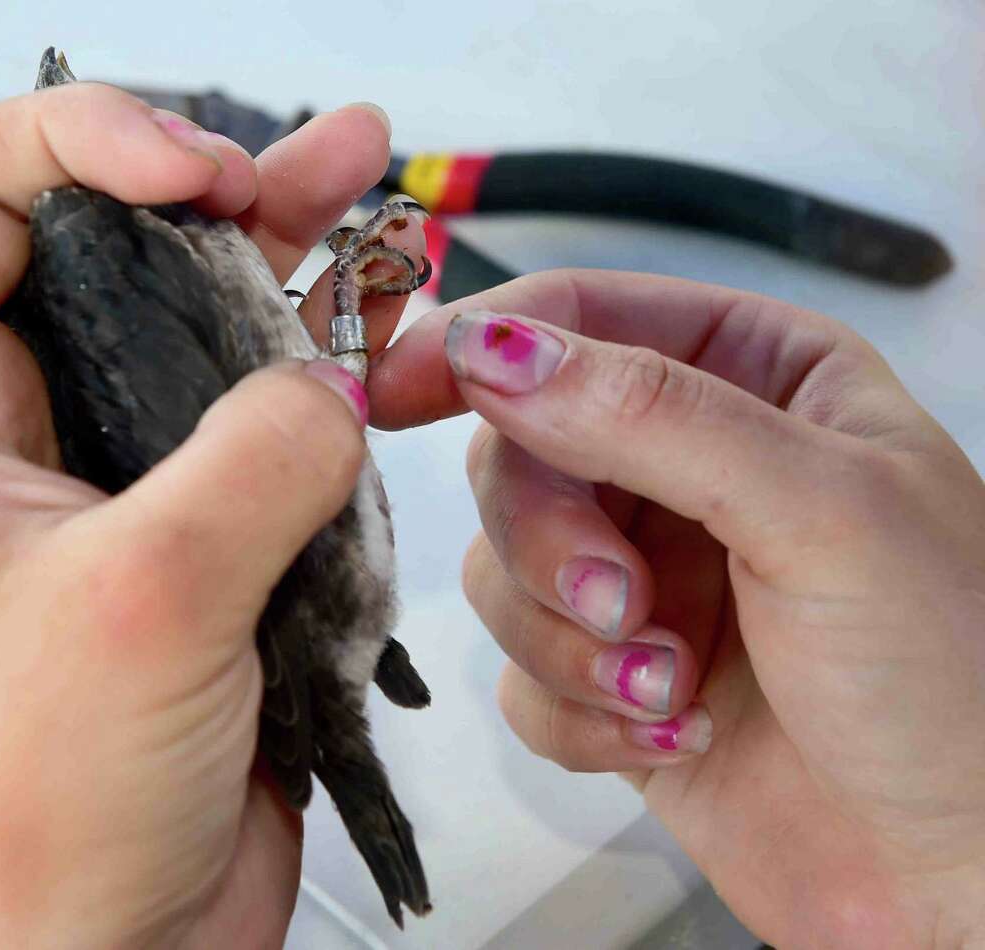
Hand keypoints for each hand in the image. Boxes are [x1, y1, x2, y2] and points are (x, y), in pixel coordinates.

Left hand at [0, 82, 422, 947]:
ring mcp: (127, 486)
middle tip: (321, 158)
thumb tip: (330, 384)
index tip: (194, 172)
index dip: (83, 142)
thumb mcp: (144, 603)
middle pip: (115, 249)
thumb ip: (255, 458)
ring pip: (206, 332)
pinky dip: (332, 376)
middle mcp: (32, 437)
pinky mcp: (207, 541)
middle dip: (222, 187)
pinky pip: (271, 428)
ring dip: (292, 265)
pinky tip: (385, 334)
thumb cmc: (36, 821)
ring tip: (374, 204)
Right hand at [369, 271, 984, 948]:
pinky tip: (673, 738)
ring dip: (569, 640)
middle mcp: (687, 466)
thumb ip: (650, 415)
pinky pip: (518, 673)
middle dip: (551, 538)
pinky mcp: (608, 676)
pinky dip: (577, 712)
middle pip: (521, 450)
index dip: (482, 343)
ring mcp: (643, 573)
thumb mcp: (819, 510)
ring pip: (506, 567)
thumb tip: (495, 350)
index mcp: (754, 377)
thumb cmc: (956, 677)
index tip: (401, 388)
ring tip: (668, 686)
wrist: (963, 875)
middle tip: (617, 602)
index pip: (580, 318)